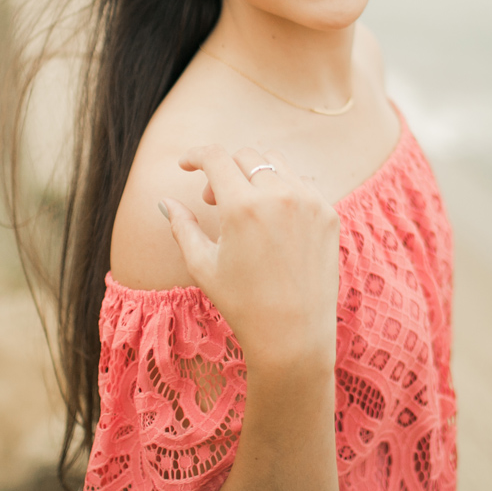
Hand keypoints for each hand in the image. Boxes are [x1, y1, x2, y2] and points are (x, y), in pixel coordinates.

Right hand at [160, 146, 339, 373]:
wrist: (293, 334)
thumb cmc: (242, 303)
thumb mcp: (203, 265)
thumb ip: (181, 226)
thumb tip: (164, 202)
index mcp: (243, 206)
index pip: (215, 157)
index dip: (195, 156)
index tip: (186, 165)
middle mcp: (279, 196)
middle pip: (245, 157)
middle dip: (223, 170)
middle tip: (213, 201)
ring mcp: (309, 202)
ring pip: (276, 163)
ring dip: (254, 174)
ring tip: (245, 207)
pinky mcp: (328, 214)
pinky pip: (302, 182)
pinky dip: (283, 187)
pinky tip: (273, 215)